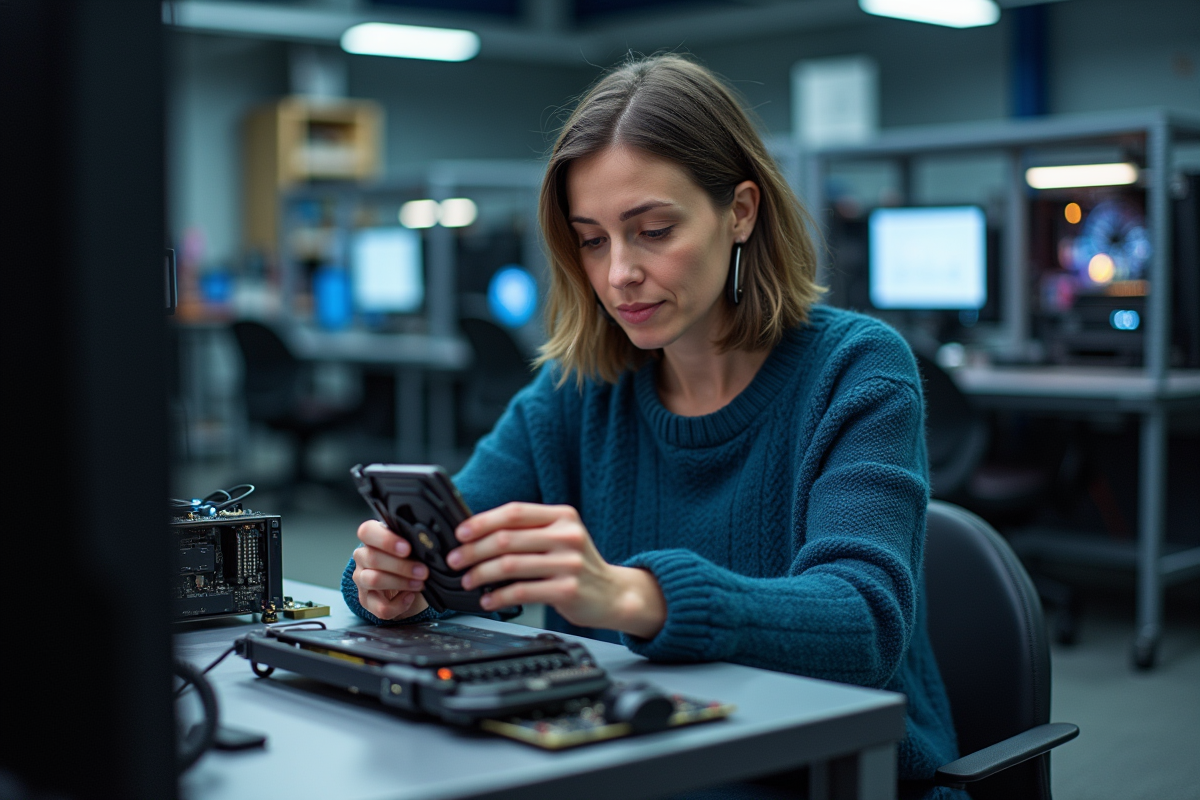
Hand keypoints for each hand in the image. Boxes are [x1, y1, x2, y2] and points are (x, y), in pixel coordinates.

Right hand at [352, 519, 430, 620]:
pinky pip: (380, 607)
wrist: (409, 584)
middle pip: (372, 558)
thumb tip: (430, 543)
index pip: (367, 532)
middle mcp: (362, 557)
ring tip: (420, 583)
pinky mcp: (367, 601)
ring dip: (400, 582)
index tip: (407, 548)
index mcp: (372, 538)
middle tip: (423, 570)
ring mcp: (361, 579)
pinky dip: (399, 604)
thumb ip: (416, 542)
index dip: (385, 540)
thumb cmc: (411, 558)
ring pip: (373, 580)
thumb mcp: (413, 547)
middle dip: (401, 565)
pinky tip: (410, 597)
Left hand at [447, 502, 665, 638]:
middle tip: (456, 561)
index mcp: (562, 516)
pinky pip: (522, 591)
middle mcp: (568, 536)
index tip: (461, 534)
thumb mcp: (561, 536)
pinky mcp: (567, 590)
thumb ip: (528, 531)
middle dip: (473, 551)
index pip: (514, 512)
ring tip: (469, 581)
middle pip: (507, 538)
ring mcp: (569, 563)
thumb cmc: (577, 564)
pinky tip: (489, 600)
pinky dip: (498, 596)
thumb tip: (477, 536)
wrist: (613, 594)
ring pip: (510, 565)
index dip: (482, 522)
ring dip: (481, 574)